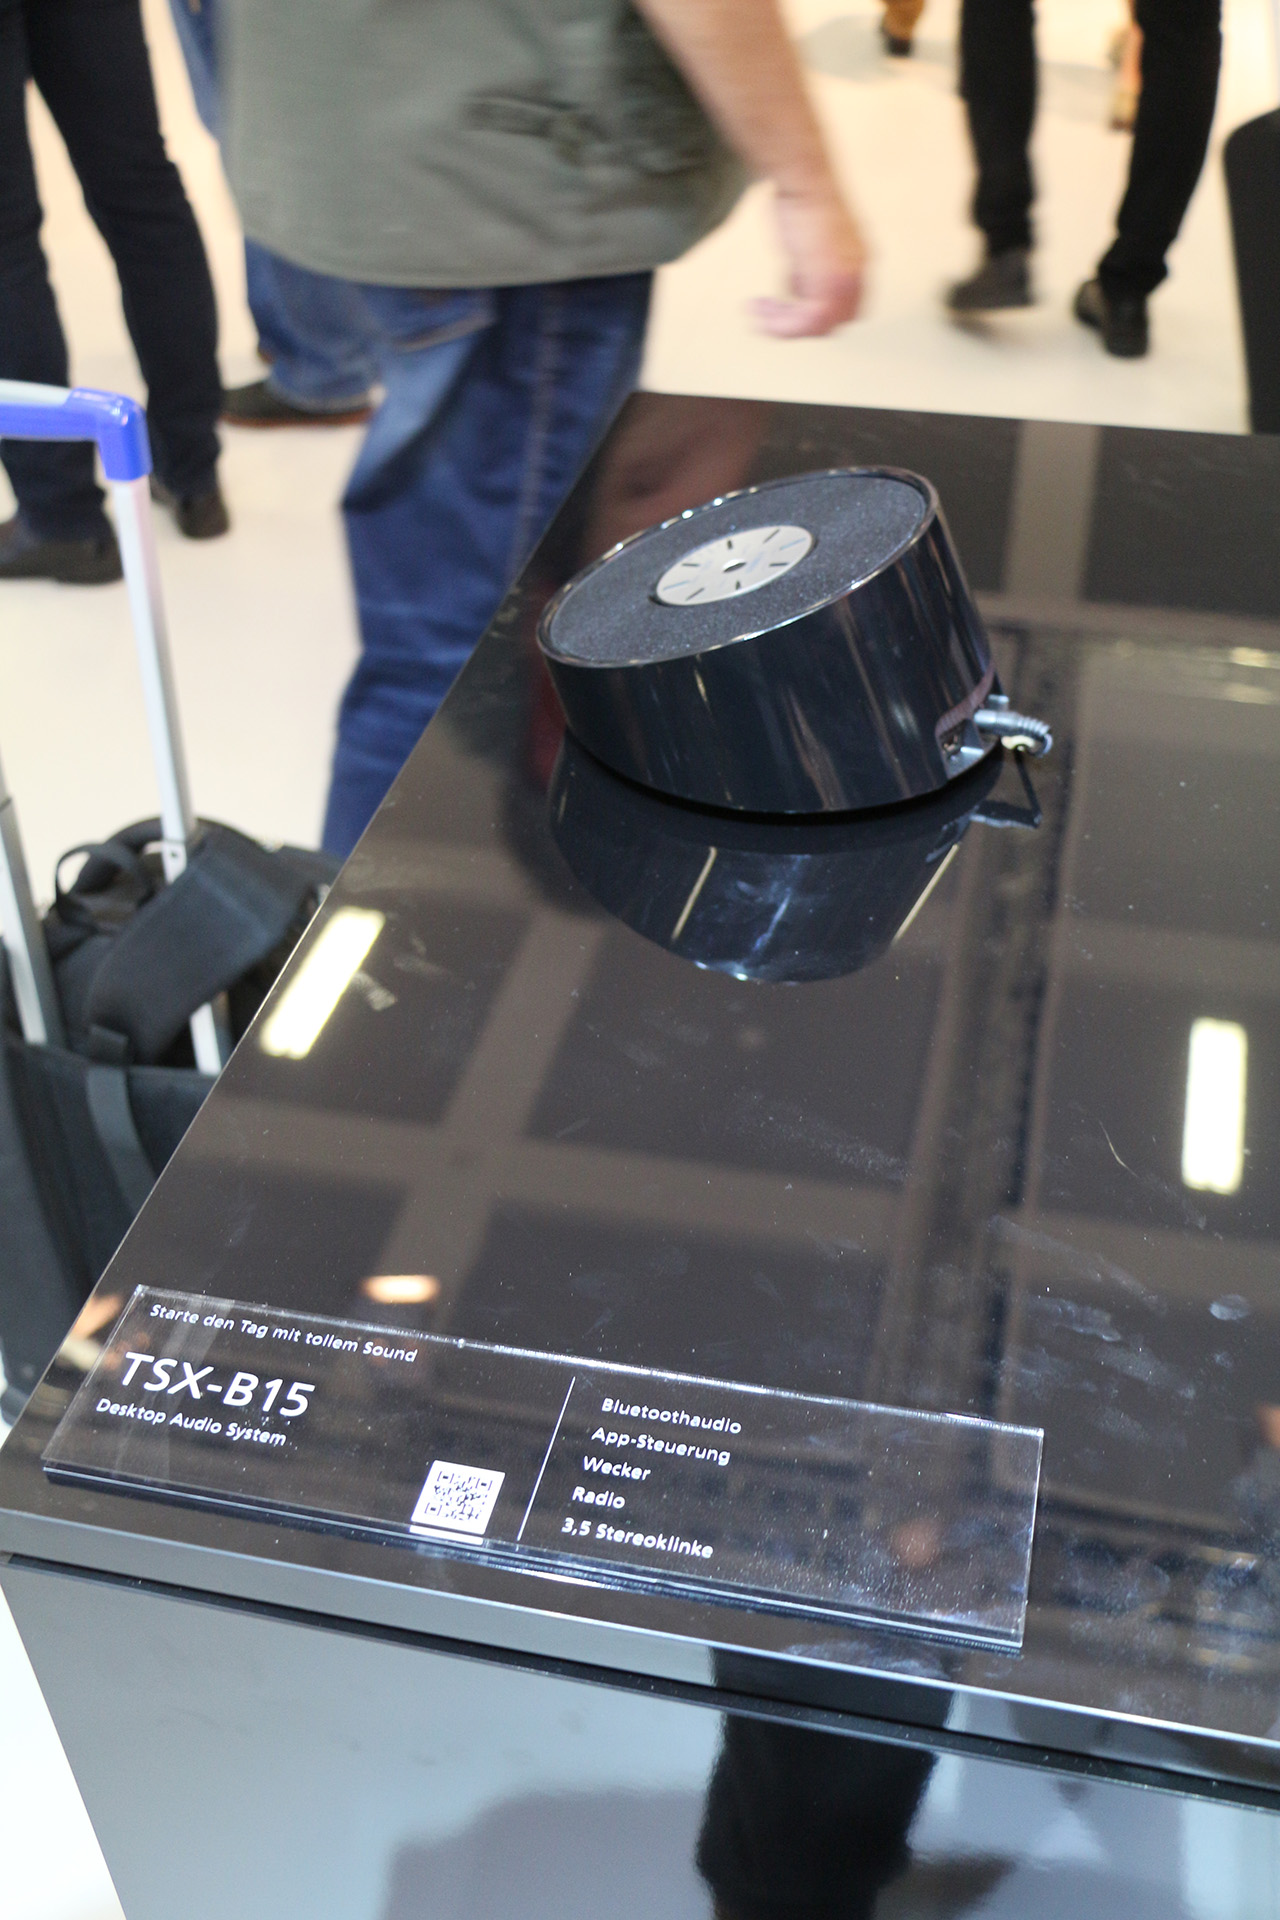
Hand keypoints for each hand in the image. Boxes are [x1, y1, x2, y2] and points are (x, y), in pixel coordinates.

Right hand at [752, 185, 867, 337]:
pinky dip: (781, 323)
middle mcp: (857, 273)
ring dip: (784, 325)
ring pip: (819, 326)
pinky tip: (762, 309)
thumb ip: (809, 269)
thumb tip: (797, 289)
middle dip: (797, 324)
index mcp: (858, 262)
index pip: (847, 309)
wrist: (805, 178)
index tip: (790, 312)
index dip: (818, 317)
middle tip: (770, 316)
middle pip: (833, 322)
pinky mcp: (828, 283)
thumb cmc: (803, 198)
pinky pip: (807, 322)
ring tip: (761, 312)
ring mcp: (845, 279)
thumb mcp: (808, 242)